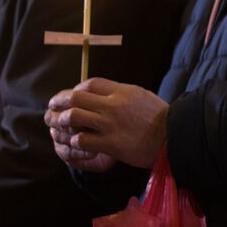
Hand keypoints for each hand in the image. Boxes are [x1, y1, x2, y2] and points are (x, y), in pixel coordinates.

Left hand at [44, 78, 167, 170]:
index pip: (90, 83)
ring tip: (57, 125)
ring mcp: (110, 124)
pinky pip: (82, 140)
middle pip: (76, 97)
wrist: (174, 138)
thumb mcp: (143, 96)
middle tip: (52, 107)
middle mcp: (113, 105)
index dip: (76, 88)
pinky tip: (74, 143)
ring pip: (74, 116)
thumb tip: (108, 93)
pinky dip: (74, 141)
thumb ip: (123, 94)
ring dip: (61, 120)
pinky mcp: (110, 143)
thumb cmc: (162, 119)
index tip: (71, 96)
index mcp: (122, 91)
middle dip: (59, 101)